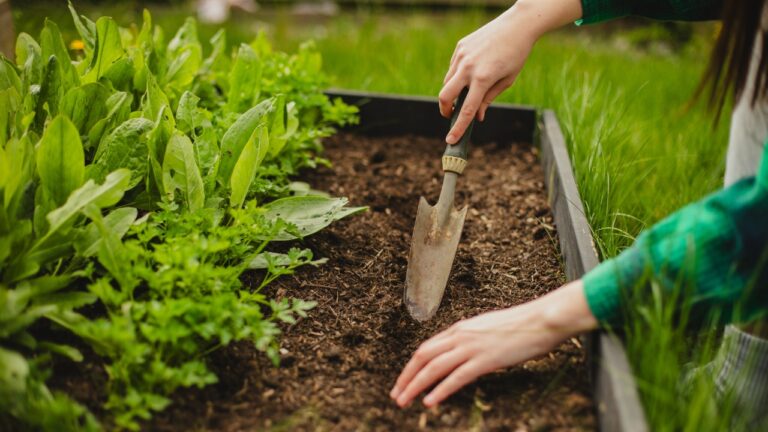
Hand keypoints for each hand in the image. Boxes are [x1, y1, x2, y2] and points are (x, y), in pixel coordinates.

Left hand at [389, 280, 596, 407]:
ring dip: (415, 386)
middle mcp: (461, 336)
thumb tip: (464, 356)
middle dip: (406, 377)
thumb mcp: (488, 330)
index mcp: (460, 328)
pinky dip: (440, 390)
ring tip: (403, 402)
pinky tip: (430, 402)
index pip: (426, 348)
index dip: (411, 366)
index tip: (402, 381)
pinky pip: (457, 377)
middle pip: (423, 357)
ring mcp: (472, 347)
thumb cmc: (520, 326)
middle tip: (396, 395)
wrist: (542, 319)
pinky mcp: (485, 360)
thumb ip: (473, 341)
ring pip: (434, 368)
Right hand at [441, 0, 582, 143]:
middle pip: (445, 96)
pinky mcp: (460, 47)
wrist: (517, 25)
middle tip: (450, 116)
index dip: (458, 128)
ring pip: (447, 82)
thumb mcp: (506, 81)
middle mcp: (469, 67)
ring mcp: (462, 56)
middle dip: (445, 110)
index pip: (466, 109)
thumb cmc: (516, 55)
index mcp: (483, 78)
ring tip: (467, 91)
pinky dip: (457, 76)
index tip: (450, 140)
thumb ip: (488, 99)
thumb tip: (476, 116)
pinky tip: (471, 72)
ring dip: (452, 92)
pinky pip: (453, 68)